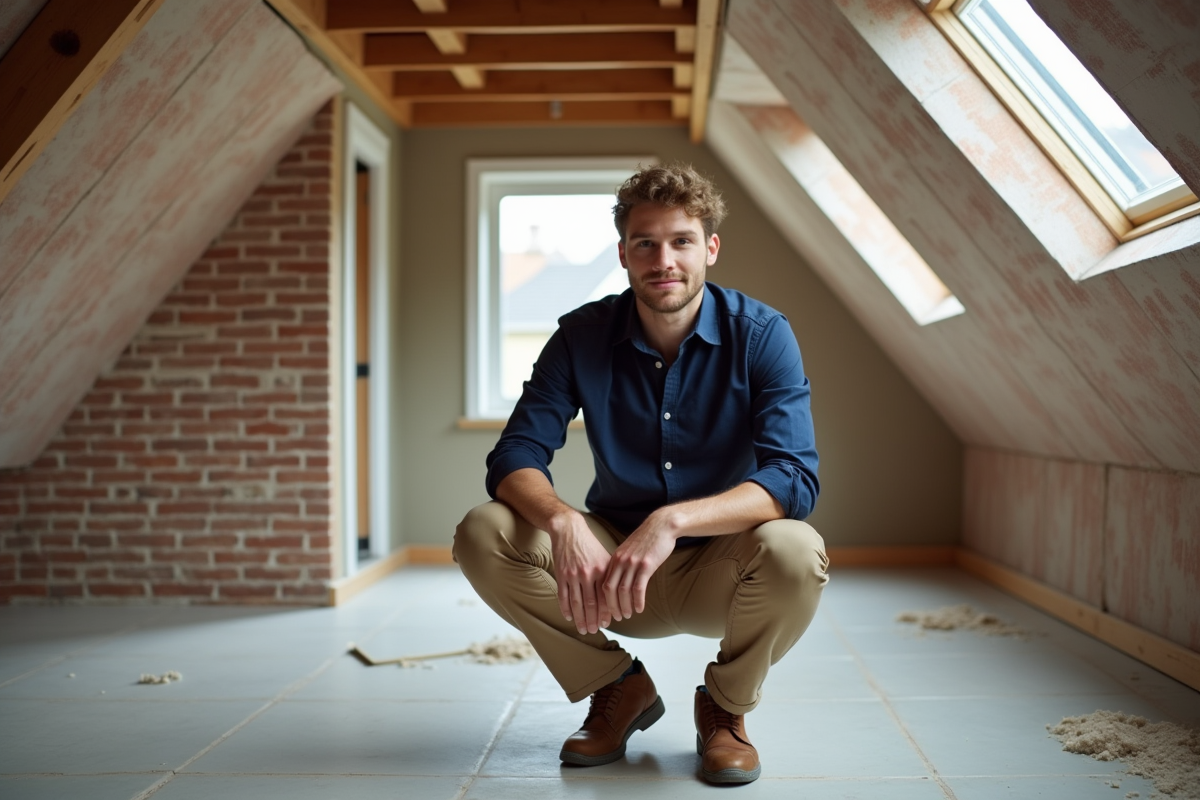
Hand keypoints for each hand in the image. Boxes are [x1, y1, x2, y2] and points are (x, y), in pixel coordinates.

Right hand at [548, 512, 612, 634]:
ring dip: (580, 619)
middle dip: (593, 620)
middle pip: (591, 604)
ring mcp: (573, 575)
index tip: (608, 623)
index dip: (607, 612)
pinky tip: (569, 617)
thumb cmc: (590, 545)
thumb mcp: (605, 557)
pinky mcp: (561, 575)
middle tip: (594, 631)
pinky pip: (563, 596)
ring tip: (582, 629)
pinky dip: (566, 609)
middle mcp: (588, 574)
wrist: (569, 530)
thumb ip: (611, 575)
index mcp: (601, 570)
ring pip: (577, 603)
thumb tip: (619, 595)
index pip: (605, 597)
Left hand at [603, 510, 679, 620]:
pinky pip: (638, 588)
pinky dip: (637, 601)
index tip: (606, 610)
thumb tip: (620, 580)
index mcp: (614, 558)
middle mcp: (620, 561)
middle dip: (610, 606)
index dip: (603, 599)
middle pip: (609, 589)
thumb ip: (622, 564)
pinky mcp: (646, 565)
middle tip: (615, 618)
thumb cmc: (647, 539)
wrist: (661, 525)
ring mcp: (632, 563)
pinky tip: (639, 609)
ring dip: (624, 606)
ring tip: (627, 615)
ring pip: (623, 591)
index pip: (603, 582)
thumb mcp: (629, 550)